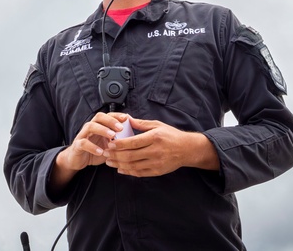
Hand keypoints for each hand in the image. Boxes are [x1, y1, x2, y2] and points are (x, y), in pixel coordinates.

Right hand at [49, 112, 126, 193]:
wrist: (77, 160)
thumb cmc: (95, 150)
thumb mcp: (108, 144)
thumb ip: (117, 139)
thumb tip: (133, 137)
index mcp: (99, 125)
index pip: (108, 115)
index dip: (117, 115)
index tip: (126, 118)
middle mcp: (90, 127)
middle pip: (99, 116)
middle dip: (111, 120)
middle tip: (120, 127)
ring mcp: (83, 135)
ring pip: (90, 126)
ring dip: (102, 130)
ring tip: (112, 136)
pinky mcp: (77, 145)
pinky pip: (84, 143)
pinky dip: (92, 147)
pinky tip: (101, 151)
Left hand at [103, 117, 218, 176]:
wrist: (187, 149)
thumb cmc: (171, 135)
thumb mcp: (157, 125)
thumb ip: (141, 123)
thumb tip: (127, 119)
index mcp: (154, 137)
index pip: (133, 142)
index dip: (119, 144)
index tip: (109, 144)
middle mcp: (155, 151)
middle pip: (130, 155)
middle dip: (115, 155)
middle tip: (105, 154)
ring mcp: (156, 163)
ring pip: (133, 166)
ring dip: (119, 165)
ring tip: (109, 162)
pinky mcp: (157, 171)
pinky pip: (140, 173)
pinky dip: (128, 172)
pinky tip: (121, 169)